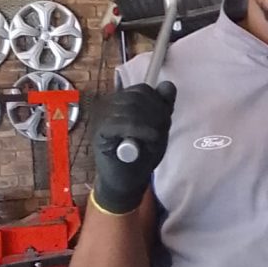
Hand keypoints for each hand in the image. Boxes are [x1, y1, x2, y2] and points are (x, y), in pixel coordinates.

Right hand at [91, 82, 175, 213]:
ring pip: (133, 108)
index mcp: (120, 100)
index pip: (143, 89)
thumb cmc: (141, 154)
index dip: (158, 103)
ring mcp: (101, 117)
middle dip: (157, 115)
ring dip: (151, 125)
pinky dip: (141, 131)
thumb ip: (163, 106)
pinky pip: (123, 123)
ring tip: (152, 141)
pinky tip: (147, 141)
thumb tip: (168, 85)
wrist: (127, 181)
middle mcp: (108, 104)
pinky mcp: (99, 131)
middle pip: (139, 97)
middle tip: (159, 134)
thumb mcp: (158, 127)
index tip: (164, 121)